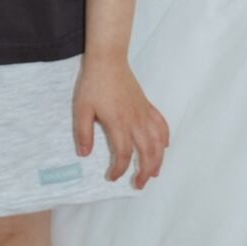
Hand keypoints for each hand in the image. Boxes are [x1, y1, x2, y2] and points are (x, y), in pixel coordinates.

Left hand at [73, 56, 168, 189]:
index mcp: (119, 123)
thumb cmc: (93, 84)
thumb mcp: (81, 109)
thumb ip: (83, 133)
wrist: (108, 61)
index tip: (112, 177)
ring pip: (158, 142)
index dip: (118, 169)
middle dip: (144, 172)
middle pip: (146, 153)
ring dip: (158, 160)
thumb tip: (84, 155)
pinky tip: (164, 147)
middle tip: (138, 184)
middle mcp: (136, 121)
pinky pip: (161, 125)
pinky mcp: (147, 106)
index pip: (123, 154)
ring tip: (154, 173)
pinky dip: (165, 138)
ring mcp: (144, 113)